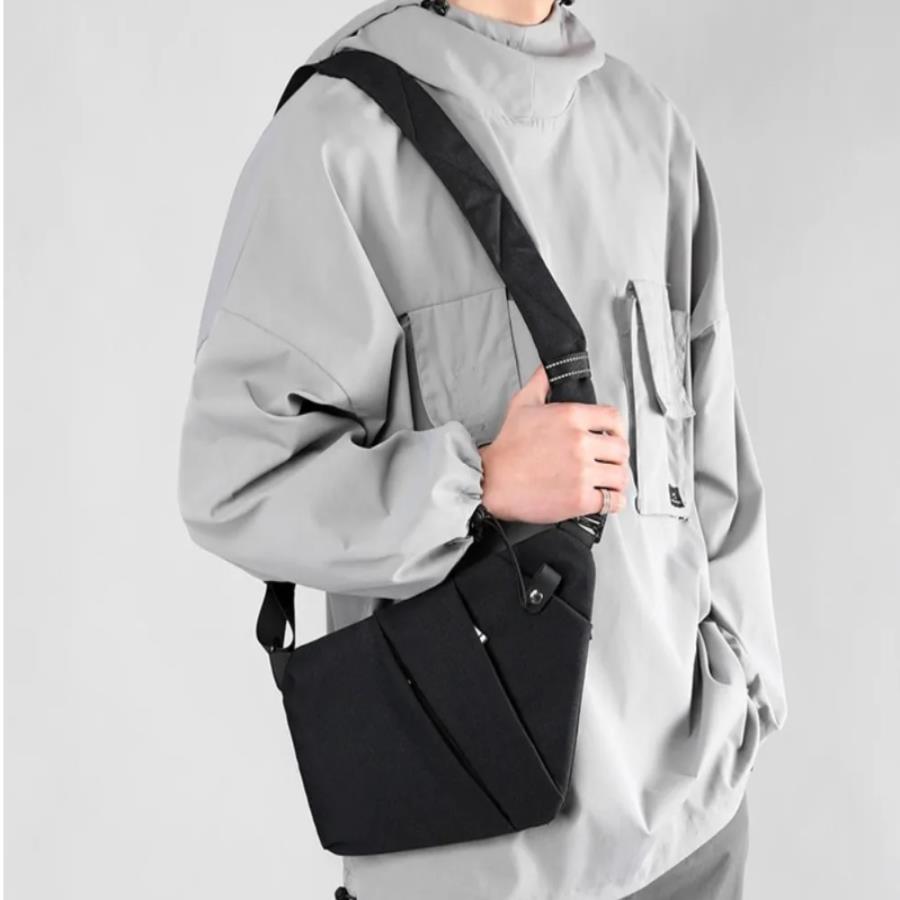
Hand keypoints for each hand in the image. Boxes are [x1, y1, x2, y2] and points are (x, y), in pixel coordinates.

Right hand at [478, 365, 629, 522]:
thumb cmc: (506, 449)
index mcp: (571, 417)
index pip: (614, 418)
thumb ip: (539, 383)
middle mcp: (580, 443)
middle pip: (621, 449)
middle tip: (609, 462)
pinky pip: (612, 501)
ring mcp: (582, 472)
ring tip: (609, 482)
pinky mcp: (580, 498)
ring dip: (617, 480)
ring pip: (620, 476)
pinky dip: (612, 502)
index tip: (614, 437)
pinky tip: (605, 499)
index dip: (618, 430)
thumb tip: (546, 370)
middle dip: (617, 457)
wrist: (492, 480)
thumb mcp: (522, 405)